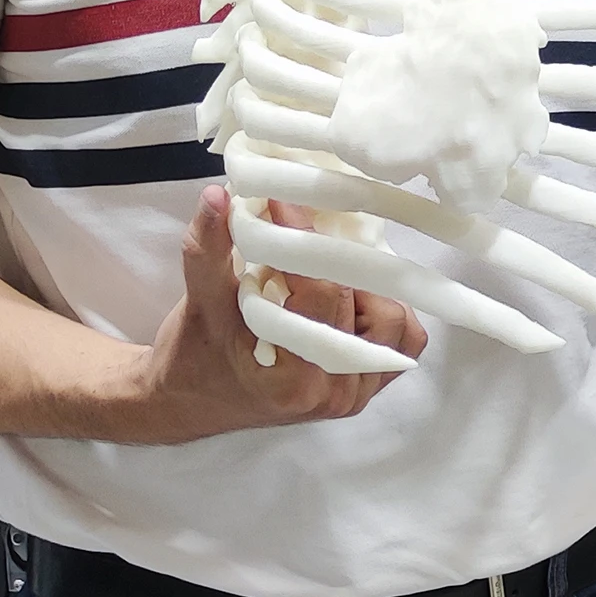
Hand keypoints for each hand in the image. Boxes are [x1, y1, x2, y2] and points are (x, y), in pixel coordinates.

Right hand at [129, 186, 426, 442]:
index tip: (285, 203)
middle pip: (363, 303)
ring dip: (366, 286)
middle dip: (336, 260)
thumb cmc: (193, 353)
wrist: (191, 401)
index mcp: (290, 380)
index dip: (305, 240)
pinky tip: (353, 293)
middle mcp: (331, 394)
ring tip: (326, 269)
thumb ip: (208, 249)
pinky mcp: (367, 388)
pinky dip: (386, 309)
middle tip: (308, 232)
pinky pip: (404, 338)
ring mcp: (354, 395)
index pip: (322, 293)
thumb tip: (218, 195)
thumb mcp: (198, 302)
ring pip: (394, 319)